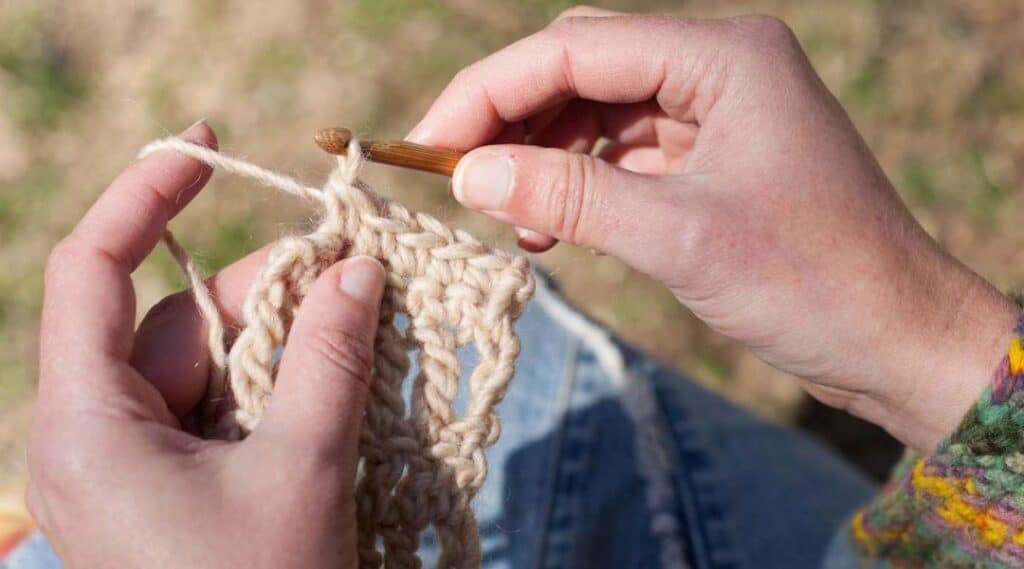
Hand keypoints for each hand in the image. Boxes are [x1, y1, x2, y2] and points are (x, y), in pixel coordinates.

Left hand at [28, 122, 384, 567]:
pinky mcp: (174, 486)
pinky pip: (224, 408)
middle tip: (354, 274)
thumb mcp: (301, 469)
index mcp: (87, 427)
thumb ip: (326, 358)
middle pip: (175, 321)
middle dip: (266, 291)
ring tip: (361, 332)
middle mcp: (96, 436)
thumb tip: (357, 270)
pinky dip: (279, 388)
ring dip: (284, 343)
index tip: (209, 148)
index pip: (92, 272)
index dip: (148, 195)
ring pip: (208, 365)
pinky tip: (337, 382)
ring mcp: (136, 465)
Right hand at [409, 7, 1020, 450]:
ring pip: (595, 110)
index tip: (428, 147)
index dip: (489, 92)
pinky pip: (621, 151)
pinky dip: (577, 182)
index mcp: (723, 57)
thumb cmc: (812, 283)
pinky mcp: (711, 154)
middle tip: (449, 176)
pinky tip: (547, 227)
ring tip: (503, 213)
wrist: (896, 338)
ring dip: (540, 155)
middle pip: (580, 69)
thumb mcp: (677, 238)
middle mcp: (717, 66)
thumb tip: (468, 174)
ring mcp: (715, 110)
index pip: (574, 49)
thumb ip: (567, 197)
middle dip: (509, 119)